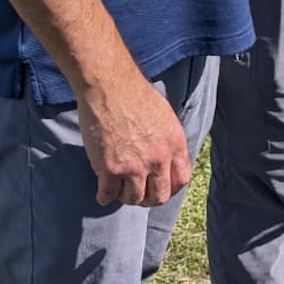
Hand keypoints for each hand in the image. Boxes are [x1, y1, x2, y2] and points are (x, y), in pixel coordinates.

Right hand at [75, 71, 191, 208]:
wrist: (108, 84)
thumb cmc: (133, 92)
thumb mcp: (164, 114)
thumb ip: (167, 140)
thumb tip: (165, 160)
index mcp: (174, 143)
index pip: (181, 180)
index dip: (170, 187)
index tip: (159, 187)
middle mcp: (158, 158)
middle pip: (159, 197)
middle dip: (148, 198)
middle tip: (138, 193)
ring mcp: (134, 166)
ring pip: (133, 199)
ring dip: (125, 196)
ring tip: (118, 188)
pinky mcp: (110, 169)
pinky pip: (108, 195)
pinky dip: (104, 196)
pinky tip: (102, 191)